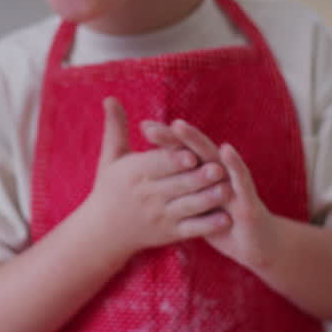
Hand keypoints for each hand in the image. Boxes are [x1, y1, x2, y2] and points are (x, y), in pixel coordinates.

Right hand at [73, 98, 230, 263]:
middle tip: (219, 168)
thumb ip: (116, 127)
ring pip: (186, 207)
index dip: (174, 159)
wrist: (103, 232)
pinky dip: (207, 225)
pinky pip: (190, 229)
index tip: (191, 153)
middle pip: (176, 185)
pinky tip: (225, 218)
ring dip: (207, 199)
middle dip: (198, 177)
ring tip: (227, 190)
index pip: (156, 164)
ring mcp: (159, 216)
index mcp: (133, 174)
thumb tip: (110, 97)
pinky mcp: (169, 234)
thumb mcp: (111, 157)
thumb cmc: (109, 187)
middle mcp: (146, 196)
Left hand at [141, 118, 282, 270]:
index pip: (180, 153)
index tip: (143, 126)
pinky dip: (234, 164)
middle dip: (171, 137)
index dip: (164, 141)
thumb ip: (182, 191)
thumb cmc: (223, 225)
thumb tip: (154, 183)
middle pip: (191, 150)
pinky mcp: (248, 199)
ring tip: (178, 126)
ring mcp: (233, 183)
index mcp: (203, 175)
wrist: (257, 247)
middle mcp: (218, 173)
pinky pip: (241, 180)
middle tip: (148, 127)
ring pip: (212, 158)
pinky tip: (226, 150)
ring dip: (196, 142)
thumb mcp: (198, 208)